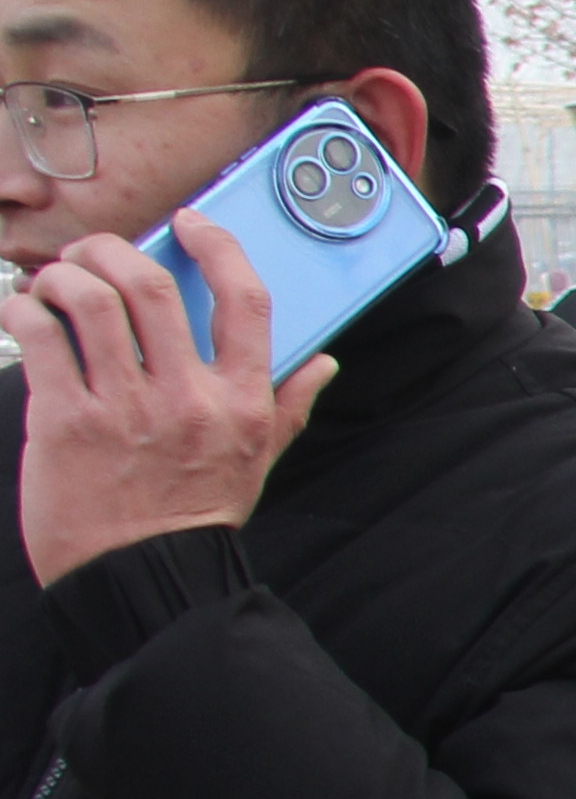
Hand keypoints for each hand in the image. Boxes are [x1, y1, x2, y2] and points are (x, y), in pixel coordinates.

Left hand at [2, 220, 332, 584]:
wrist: (142, 575)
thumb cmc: (195, 518)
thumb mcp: (259, 460)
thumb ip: (289, 406)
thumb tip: (322, 364)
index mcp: (241, 401)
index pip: (244, 301)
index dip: (216, 247)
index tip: (188, 224)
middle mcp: (187, 398)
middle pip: (150, 286)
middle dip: (112, 251)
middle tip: (93, 253)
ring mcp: (125, 408)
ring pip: (89, 303)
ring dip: (62, 277)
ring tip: (52, 283)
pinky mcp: (67, 421)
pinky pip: (40, 340)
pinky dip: (23, 312)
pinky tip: (22, 313)